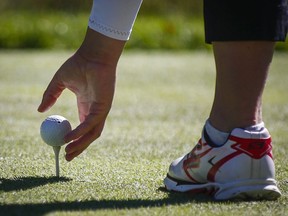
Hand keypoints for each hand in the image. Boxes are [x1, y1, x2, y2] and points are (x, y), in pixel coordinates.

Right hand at [38, 29, 124, 160]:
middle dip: (78, 148)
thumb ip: (50, 96)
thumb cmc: (79, 65)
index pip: (82, 128)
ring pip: (92, 133)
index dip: (74, 140)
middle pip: (88, 135)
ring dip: (81, 145)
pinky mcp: (103, 107)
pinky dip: (80, 133)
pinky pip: (91, 124)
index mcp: (86, 106)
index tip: (62, 148)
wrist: (93, 55)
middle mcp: (94, 111)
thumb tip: (39, 110)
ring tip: (68, 153)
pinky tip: (69, 138)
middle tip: (66, 157)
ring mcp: (100, 110)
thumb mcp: (60, 82)